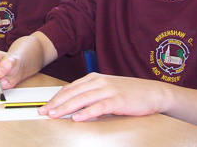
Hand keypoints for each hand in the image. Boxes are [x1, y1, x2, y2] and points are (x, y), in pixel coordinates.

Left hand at [38, 73, 166, 120]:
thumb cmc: (129, 92)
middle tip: (43, 111)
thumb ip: (90, 93)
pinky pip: (99, 107)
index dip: (56, 98)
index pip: (69, 88)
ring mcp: (108, 90)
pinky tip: (77, 118)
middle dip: (56, 103)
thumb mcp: (106, 89)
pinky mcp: (118, 100)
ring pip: (82, 99)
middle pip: (72, 93)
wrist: (153, 92)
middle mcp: (98, 82)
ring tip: (54, 115)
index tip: (44, 106)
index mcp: (93, 78)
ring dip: (66, 108)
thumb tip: (72, 104)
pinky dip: (87, 113)